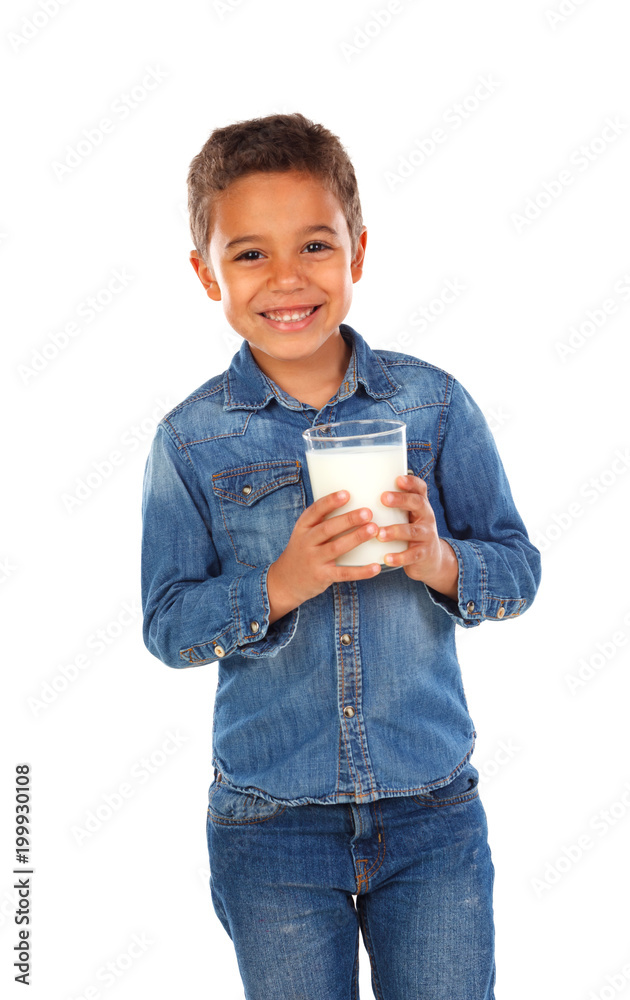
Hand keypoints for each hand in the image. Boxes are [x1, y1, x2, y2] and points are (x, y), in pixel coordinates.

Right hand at [267, 490, 381, 622]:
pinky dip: (361, 571)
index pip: (315, 511)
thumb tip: (354, 506)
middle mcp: (306, 542)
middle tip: (367, 512)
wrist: (285, 582)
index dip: (330, 502)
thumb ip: (322, 522)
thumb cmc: (303, 552)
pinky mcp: (322, 576)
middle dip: (348, 519)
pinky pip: (344, 573)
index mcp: (302, 528)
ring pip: (336, 548)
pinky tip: (376, 567)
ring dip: (356, 538)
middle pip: (328, 528)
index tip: (346, 494)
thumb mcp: (304, 534)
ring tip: (374, 530)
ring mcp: (314, 560)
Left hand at [378, 475, 458, 598]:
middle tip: (383, 498)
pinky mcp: (424, 554)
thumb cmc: (410, 532)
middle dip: (401, 500)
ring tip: (380, 534)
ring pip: (413, 531)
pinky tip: (386, 558)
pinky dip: (399, 557)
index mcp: (420, 505)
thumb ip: (392, 505)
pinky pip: (412, 555)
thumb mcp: (407, 516)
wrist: (430, 560)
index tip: (398, 479)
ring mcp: (427, 535)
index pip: (420, 488)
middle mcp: (426, 517)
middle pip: (418, 504)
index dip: (411, 482)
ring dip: (395, 531)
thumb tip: (359, 490)